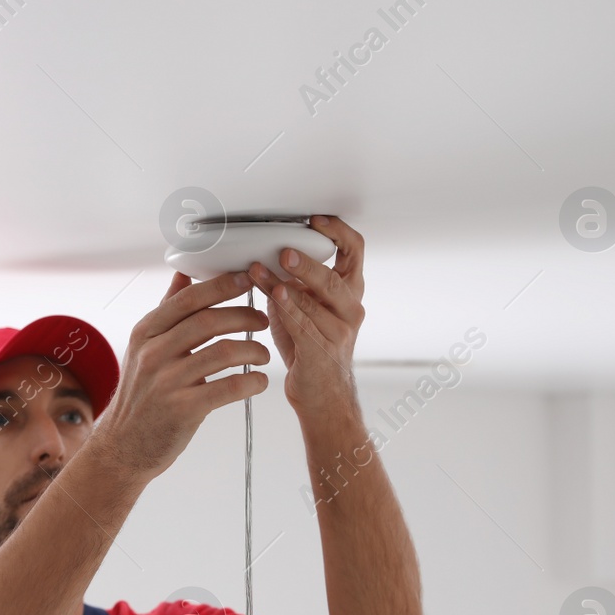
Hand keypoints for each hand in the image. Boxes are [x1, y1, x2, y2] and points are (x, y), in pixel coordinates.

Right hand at [92, 270, 269, 480]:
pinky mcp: (183, 409)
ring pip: (224, 352)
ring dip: (253, 349)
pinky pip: (228, 387)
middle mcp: (153, 354)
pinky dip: (251, 382)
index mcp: (146, 334)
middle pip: (209, 321)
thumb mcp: (144, 349)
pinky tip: (259, 382)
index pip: (188, 300)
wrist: (124, 445)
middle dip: (244, 316)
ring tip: (263, 354)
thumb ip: (166, 313)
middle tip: (262, 320)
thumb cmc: (141, 397)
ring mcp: (167, 382)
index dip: (221, 287)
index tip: (245, 280)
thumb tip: (182, 276)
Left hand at [247, 215, 364, 418]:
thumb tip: (265, 253)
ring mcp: (339, 331)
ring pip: (312, 301)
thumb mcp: (306, 307)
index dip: (337, 232)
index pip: (354, 251)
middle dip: (307, 262)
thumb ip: (294, 282)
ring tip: (259, 271)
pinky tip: (272, 297)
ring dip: (281, 284)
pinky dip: (286, 308)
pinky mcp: (322, 351)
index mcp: (348, 292)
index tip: (316, 221)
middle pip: (334, 277)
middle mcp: (350, 308)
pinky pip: (303, 325)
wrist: (321, 393)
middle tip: (284, 252)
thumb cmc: (310, 349)